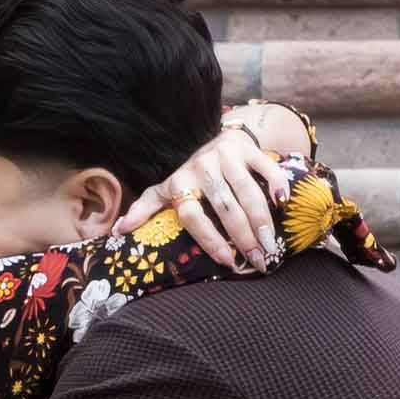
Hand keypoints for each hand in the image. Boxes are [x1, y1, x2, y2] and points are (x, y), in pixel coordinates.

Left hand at [113, 127, 290, 272]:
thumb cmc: (190, 174)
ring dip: (262, 221)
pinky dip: (276, 184)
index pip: (193, 216)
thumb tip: (117, 231)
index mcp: (180, 182)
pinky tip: (282, 204)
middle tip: (257, 261)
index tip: (227, 261)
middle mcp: (202, 167)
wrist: (215, 137)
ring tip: (271, 246)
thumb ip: (145, 208)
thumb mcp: (165, 189)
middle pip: (224, 208)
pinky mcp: (247, 148)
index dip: (209, 240)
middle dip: (243, 237)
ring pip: (247, 192)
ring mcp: (226, 155)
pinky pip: (265, 166)